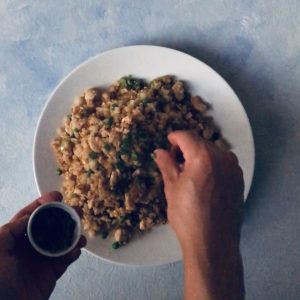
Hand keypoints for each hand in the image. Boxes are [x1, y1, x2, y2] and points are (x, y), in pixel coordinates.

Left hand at [0, 191, 85, 299]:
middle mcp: (30, 245)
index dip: (43, 204)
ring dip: (73, 232)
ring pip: (61, 240)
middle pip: (50, 225)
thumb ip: (11, 229)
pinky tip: (77, 248)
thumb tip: (30, 215)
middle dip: (64, 215)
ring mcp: (42, 258)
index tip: (57, 196)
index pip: (30, 216)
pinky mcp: (52, 272)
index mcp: (15, 238)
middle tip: (76, 209)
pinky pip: (66, 258)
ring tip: (81, 228)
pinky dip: (74, 252)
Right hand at [154, 131, 243, 299]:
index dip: (174, 137)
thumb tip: (160, 152)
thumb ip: (167, 165)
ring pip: (212, 152)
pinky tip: (202, 181)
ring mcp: (234, 169)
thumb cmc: (188, 216)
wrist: (213, 243)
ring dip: (199, 156)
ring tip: (188, 173)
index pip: (187, 136)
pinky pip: (222, 163)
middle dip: (186, 148)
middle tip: (174, 162)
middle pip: (201, 143)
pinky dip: (210, 165)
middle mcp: (223, 158)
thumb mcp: (172, 188)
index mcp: (204, 157)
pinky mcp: (239, 180)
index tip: (168, 142)